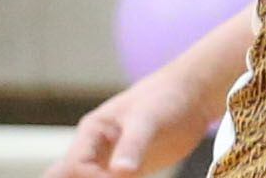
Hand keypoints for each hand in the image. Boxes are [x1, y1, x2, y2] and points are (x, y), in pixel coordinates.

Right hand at [45, 63, 224, 176]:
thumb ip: (133, 144)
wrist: (194, 96)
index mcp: (93, 130)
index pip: (76, 164)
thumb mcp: (148, 118)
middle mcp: (96, 147)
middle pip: (71, 175)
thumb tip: (120, 172)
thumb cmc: (167, 96)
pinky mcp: (129, 172)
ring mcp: (111, 160)